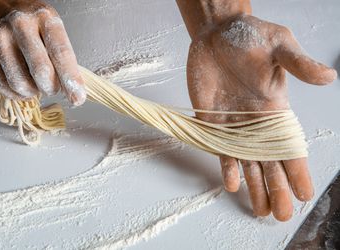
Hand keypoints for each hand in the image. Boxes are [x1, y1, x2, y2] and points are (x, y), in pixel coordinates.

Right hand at [0, 0, 85, 104]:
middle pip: (41, 70)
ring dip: (32, 92)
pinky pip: (0, 83)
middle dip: (51, 88)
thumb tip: (72, 88)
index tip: (78, 97)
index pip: (61, 53)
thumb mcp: (51, 27)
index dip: (71, 80)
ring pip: (19, 81)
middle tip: (52, 88)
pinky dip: (15, 94)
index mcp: (44, 17)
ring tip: (36, 87)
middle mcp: (20, 24)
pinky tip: (22, 90)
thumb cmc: (30, 20)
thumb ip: (61, 54)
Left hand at [186, 15, 336, 220]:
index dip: (298, 170)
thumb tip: (329, 77)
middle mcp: (255, 123)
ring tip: (259, 210)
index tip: (305, 193)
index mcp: (276, 110)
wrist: (217, 34)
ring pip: (246, 163)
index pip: (290, 147)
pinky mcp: (211, 121)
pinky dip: (226, 166)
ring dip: (254, 187)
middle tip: (282, 215)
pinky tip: (232, 184)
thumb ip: (299, 64)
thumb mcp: (280, 46)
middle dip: (276, 189)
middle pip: (269, 163)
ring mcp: (233, 124)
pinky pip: (219, 149)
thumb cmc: (250, 37)